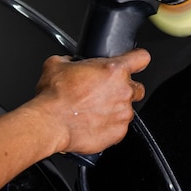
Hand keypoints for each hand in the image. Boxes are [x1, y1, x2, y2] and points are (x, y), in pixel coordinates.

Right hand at [32, 49, 149, 153]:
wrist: (48, 123)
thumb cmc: (54, 96)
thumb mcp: (57, 65)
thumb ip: (70, 60)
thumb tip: (69, 62)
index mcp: (114, 70)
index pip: (141, 58)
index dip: (138, 59)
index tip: (135, 63)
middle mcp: (123, 90)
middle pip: (137, 87)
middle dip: (125, 89)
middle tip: (106, 93)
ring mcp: (123, 112)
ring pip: (128, 109)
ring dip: (116, 109)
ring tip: (95, 111)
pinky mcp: (118, 132)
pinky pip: (120, 127)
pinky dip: (110, 126)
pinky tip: (94, 124)